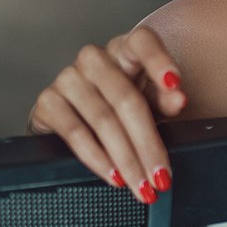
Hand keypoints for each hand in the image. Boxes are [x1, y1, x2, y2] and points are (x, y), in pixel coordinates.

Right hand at [27, 26, 186, 202]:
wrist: (75, 118)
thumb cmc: (120, 106)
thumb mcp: (149, 101)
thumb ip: (165, 99)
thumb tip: (178, 100)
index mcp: (125, 49)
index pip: (142, 42)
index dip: (159, 62)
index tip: (176, 86)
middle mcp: (95, 59)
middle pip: (125, 97)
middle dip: (147, 143)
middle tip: (161, 175)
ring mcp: (68, 77)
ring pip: (102, 119)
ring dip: (125, 158)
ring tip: (140, 183)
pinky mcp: (48, 101)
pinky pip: (74, 132)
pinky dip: (96, 158)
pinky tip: (112, 174)